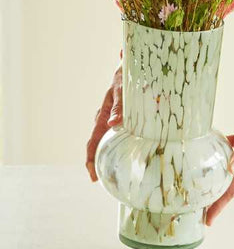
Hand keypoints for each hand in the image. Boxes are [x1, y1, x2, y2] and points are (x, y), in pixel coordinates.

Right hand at [86, 57, 123, 181]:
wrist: (128, 69)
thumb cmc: (125, 80)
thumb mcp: (122, 93)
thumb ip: (118, 107)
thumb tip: (113, 124)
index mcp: (102, 116)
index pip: (93, 142)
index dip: (91, 160)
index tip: (93, 176)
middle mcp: (104, 120)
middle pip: (97, 145)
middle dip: (97, 163)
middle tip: (101, 179)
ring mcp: (111, 120)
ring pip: (107, 141)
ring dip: (107, 155)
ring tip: (113, 171)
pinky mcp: (120, 118)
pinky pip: (116, 134)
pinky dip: (118, 145)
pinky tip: (128, 153)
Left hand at [203, 90, 233, 226]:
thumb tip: (231, 169)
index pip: (233, 190)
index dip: (219, 205)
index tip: (207, 221)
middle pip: (229, 184)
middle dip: (215, 197)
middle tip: (198, 209)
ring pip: (229, 170)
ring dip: (216, 179)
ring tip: (201, 187)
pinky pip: (231, 152)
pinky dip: (221, 153)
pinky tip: (211, 150)